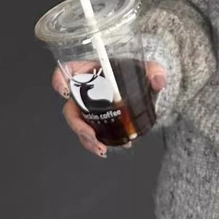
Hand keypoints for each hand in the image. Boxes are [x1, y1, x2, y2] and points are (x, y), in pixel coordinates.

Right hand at [51, 60, 166, 156]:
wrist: (146, 87)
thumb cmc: (141, 73)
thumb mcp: (150, 69)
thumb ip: (154, 71)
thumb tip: (158, 80)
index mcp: (92, 70)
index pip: (68, 70)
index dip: (59, 79)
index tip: (64, 91)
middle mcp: (86, 89)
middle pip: (71, 107)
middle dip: (77, 125)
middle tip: (91, 136)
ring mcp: (90, 106)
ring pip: (80, 125)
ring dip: (87, 140)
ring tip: (102, 149)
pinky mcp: (98, 120)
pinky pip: (93, 132)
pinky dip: (100, 142)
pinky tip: (118, 146)